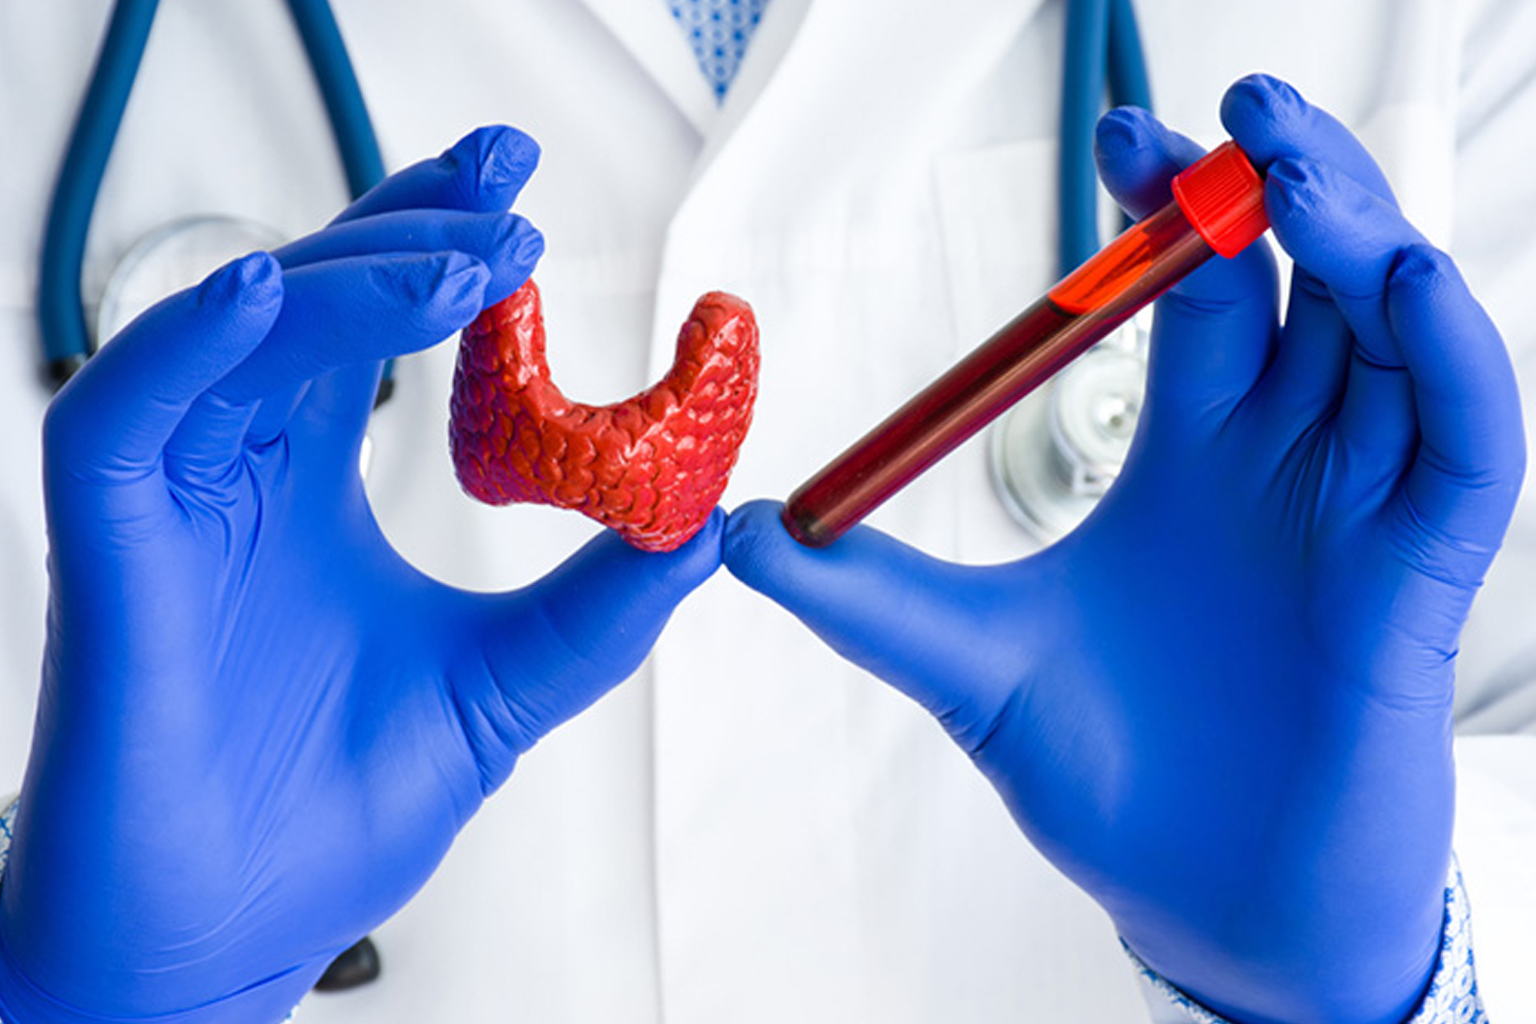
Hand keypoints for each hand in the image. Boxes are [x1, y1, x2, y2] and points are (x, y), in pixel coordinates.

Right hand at [0, 127, 720, 1022]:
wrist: (227, 941)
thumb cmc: (326, 819)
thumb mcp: (501, 690)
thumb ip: (597, 610)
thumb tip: (709, 530)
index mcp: (314, 490)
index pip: (368, 331)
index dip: (432, 252)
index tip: (523, 205)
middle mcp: (239, 476)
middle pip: (306, 302)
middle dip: (405, 229)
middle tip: (510, 190)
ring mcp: (173, 506)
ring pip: (230, 336)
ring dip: (344, 279)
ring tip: (462, 262)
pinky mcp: (109, 554)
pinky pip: (119, 414)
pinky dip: (184, 346)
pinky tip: (265, 299)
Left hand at [725, 76, 1523, 1023]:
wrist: (1202, 902)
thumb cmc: (1107, 780)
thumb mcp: (969, 667)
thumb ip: (867, 597)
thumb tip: (736, 534)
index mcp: (1187, 458)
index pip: (1196, 296)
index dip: (1168, 214)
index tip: (1122, 141)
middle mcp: (1282, 462)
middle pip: (1308, 281)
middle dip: (1280, 187)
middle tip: (1234, 114)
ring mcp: (1357, 511)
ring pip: (1395, 334)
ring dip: (1362, 237)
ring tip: (1296, 170)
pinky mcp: (1419, 580)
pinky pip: (1464, 445)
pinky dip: (1450, 362)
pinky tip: (1397, 287)